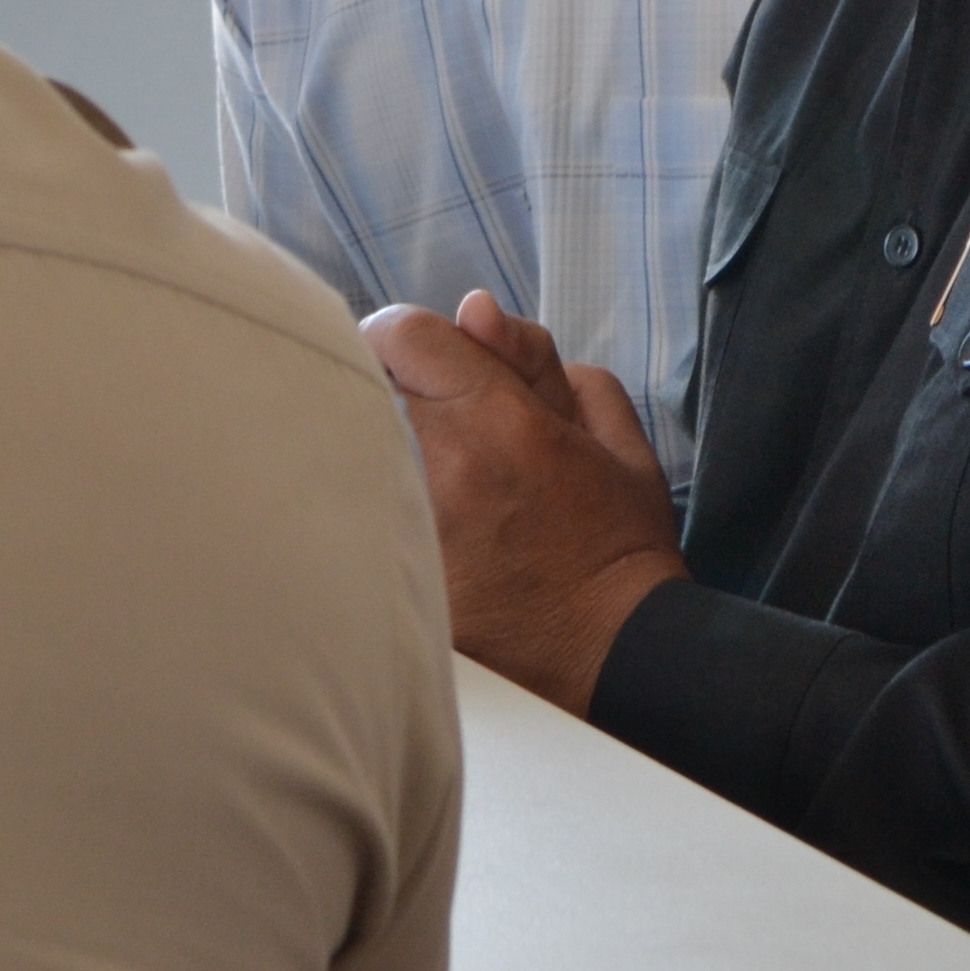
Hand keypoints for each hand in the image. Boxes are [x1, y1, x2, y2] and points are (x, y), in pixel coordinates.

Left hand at [362, 289, 685, 712]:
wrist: (611, 660)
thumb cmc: (619, 550)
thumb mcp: (616, 438)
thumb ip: (541, 360)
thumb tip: (474, 310)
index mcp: (499, 420)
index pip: (402, 331)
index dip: (416, 339)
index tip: (433, 366)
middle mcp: (441, 466)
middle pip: (362, 378)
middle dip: (393, 387)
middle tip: (434, 423)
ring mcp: (409, 524)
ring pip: (350, 441)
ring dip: (377, 442)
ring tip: (428, 477)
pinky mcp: (395, 575)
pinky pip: (351, 509)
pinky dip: (369, 500)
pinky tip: (406, 525)